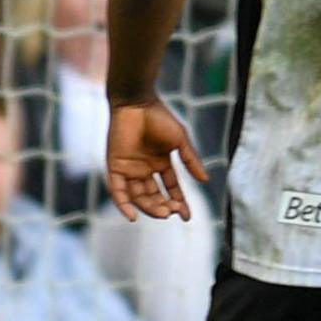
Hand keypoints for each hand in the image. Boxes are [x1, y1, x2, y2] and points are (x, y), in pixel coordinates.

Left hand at [105, 100, 210, 221]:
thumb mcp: (180, 141)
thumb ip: (191, 161)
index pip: (171, 188)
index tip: (187, 217)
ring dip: (150, 207)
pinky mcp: (115, 167)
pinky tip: (133, 217)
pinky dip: (124, 205)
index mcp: (160, 163)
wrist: (137, 103)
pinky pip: (118, 191)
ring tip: (163, 212)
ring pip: (138, 196)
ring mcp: (129, 169)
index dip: (179, 203)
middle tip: (172, 212)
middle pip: (154, 196)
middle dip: (164, 206)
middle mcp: (144, 169)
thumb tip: (205, 181)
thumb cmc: (159, 117)